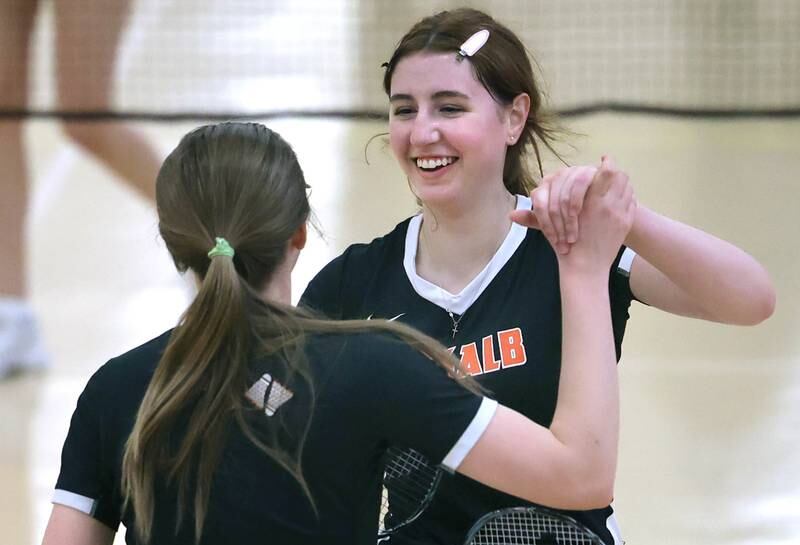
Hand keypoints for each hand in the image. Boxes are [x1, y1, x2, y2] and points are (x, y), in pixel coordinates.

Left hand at [510, 165, 595, 253]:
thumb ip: (535, 219)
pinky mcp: (591, 171)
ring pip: (566, 195)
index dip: (546, 226)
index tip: (555, 243)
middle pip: (552, 202)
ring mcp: (573, 171)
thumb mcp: (556, 221)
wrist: (606, 209)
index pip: (540, 205)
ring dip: (570, 219)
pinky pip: (581, 185)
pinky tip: (584, 216)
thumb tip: (511, 215)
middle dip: (558, 227)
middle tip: (565, 244)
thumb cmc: (578, 216)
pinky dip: (580, 202)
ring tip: (575, 237)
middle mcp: (556, 176)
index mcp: (545, 187)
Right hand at [557, 156, 635, 274]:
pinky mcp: (625, 222)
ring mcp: (620, 214)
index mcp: (591, 201)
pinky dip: (627, 197)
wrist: (584, 266)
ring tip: (615, 185)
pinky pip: (632, 202)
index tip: (605, 160)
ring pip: (628, 188)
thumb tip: (543, 189)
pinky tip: (620, 199)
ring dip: (622, 184)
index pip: (607, 172)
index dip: (607, 164)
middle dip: (616, 173)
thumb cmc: (565, 244)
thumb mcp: (556, 218)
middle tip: (611, 172)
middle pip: (621, 176)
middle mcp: (609, 205)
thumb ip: (556, 200)